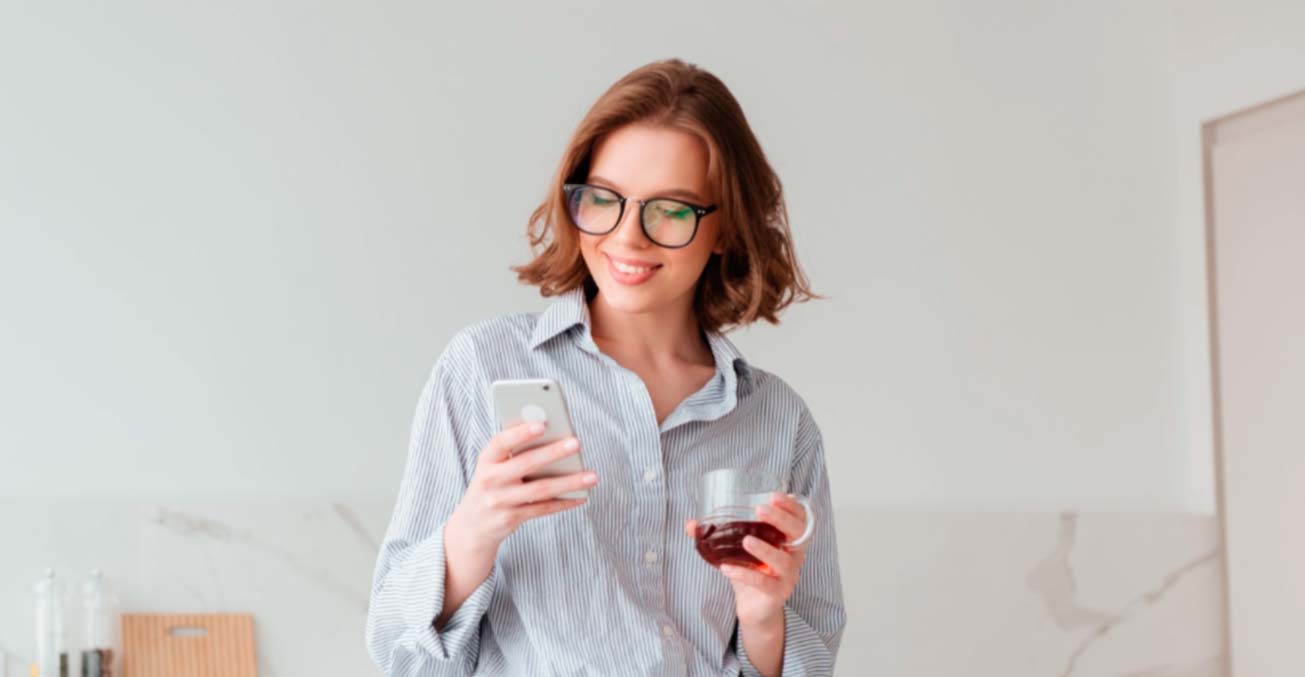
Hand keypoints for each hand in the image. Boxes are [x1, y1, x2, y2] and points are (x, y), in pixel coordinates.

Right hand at [449, 421, 597, 555]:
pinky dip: (564, 502)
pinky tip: (581, 496)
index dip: (520, 433)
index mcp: (486, 460)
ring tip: (592, 476)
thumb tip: (555, 437)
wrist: (473, 525)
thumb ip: (515, 453)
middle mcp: (491, 480)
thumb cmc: (493, 485)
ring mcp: (500, 501)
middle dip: (553, 452)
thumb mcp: (494, 466)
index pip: (501, 442)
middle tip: (577, 443)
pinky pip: (542, 508)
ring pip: (540, 489)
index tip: (542, 424)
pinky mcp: (511, 518)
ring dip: (569, 482)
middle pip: (526, 464)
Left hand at [684, 492, 808, 628]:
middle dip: (781, 519)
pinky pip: (764, 583)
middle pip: (798, 534)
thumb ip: (718, 534)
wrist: (754, 607)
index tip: (775, 495)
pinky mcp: (777, 593)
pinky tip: (726, 568)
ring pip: (783, 560)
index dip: (791, 506)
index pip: (800, 518)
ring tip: (746, 540)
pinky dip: (745, 574)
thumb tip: (691, 523)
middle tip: (760, 509)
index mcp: (789, 539)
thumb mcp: (737, 549)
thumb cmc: (752, 571)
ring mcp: (788, 576)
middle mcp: (794, 555)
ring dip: (765, 549)